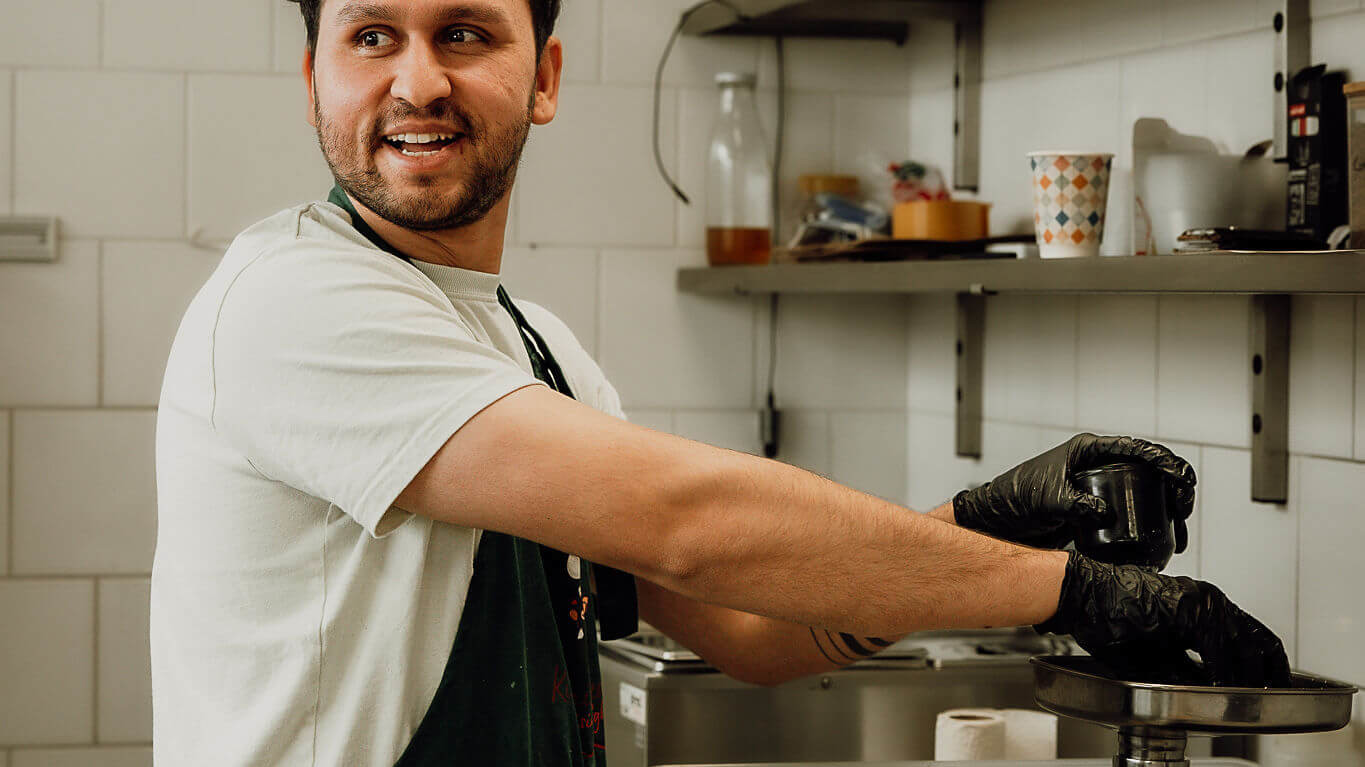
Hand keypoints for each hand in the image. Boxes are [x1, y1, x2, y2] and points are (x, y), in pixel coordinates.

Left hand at [952, 433, 1195, 549]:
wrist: (997, 522)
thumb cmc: (1014, 499)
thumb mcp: (1047, 499)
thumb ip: (1075, 504)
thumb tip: (1104, 515)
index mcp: (1088, 450)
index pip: (1136, 449)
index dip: (1164, 461)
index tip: (1181, 479)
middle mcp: (1097, 465)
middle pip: (1149, 472)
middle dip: (1174, 489)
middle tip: (1184, 511)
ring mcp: (1099, 487)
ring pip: (1145, 494)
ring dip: (1167, 511)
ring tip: (1180, 533)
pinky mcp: (1098, 509)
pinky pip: (1132, 513)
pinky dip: (1150, 525)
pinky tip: (1163, 541)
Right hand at [1037, 552, 1290, 687]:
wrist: (1083, 595)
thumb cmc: (1108, 619)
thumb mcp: (1158, 654)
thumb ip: (1189, 669)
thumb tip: (1213, 691)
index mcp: (1200, 606)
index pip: (1250, 637)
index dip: (1264, 667)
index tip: (1267, 688)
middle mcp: (1207, 599)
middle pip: (1260, 639)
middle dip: (1268, 673)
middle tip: (1269, 697)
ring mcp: (1200, 600)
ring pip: (1245, 642)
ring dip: (1247, 675)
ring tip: (1245, 697)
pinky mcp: (1187, 607)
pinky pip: (1218, 644)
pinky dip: (1223, 669)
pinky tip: (1220, 685)